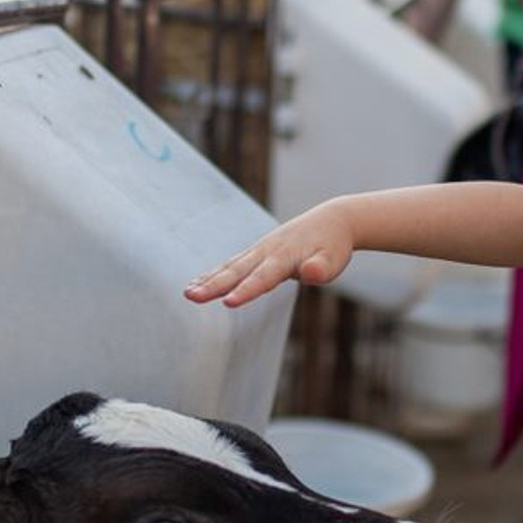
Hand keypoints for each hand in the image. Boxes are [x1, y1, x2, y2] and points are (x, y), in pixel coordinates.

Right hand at [184, 202, 354, 307]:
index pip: (262, 278)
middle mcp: (267, 253)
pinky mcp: (257, 253)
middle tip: (191, 297)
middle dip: (213, 285)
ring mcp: (260, 251)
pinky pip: (232, 264)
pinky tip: (198, 284)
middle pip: (237, 272)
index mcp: (284, 258)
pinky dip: (214, 273)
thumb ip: (321, 268)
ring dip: (208, 279)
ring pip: (230, 267)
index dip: (246, 291)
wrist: (333, 219)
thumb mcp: (334, 259)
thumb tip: (311, 273)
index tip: (228, 303)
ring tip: (188, 293)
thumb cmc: (333, 245)